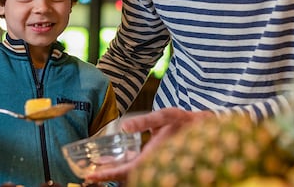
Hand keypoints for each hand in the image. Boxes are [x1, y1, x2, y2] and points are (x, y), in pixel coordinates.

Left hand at [84, 108, 213, 182]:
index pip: (126, 171)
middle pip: (126, 176)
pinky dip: (123, 166)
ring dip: (114, 172)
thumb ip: (145, 121)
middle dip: (107, 176)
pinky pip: (136, 167)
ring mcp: (154, 162)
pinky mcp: (155, 159)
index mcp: (153, 156)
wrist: (205, 128)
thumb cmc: (185, 121)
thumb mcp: (166, 116)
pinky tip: (113, 161)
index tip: (91, 177)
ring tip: (96, 169)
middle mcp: (153, 163)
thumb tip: (125, 127)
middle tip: (88, 175)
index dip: (108, 175)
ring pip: (131, 173)